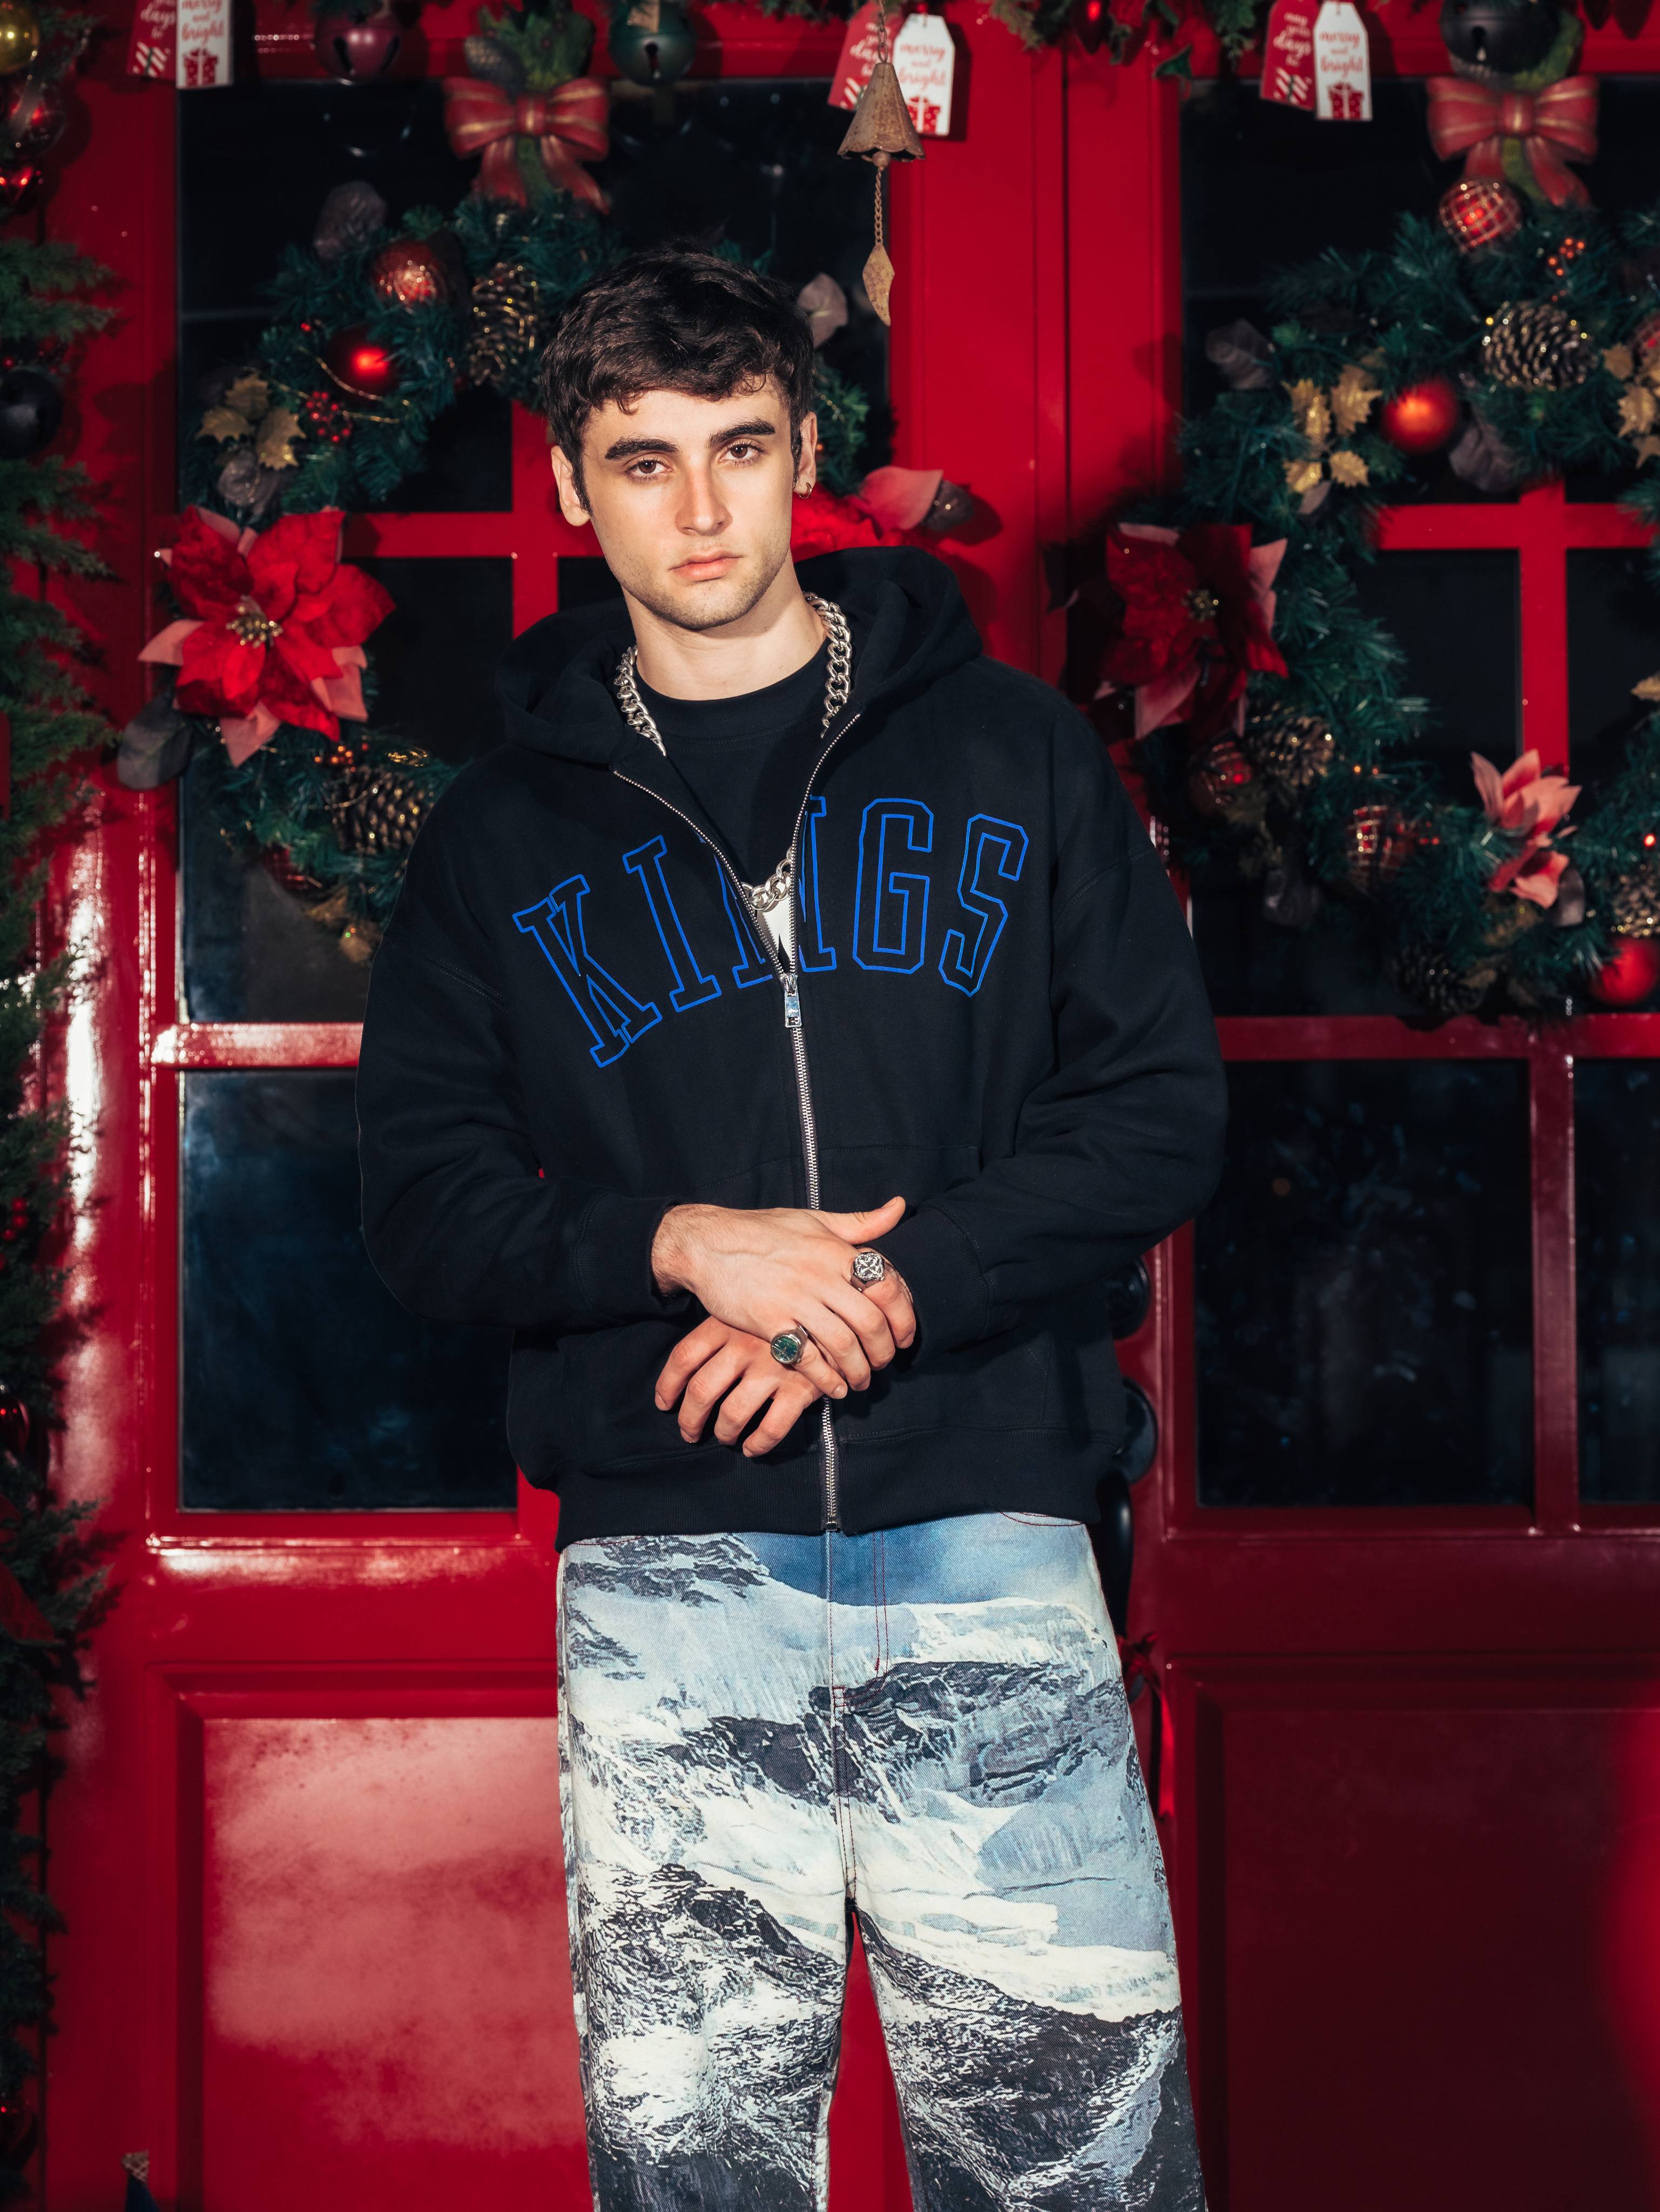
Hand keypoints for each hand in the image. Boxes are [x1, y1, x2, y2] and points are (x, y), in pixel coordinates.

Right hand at [651, 1195, 916, 1390]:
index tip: (905, 1336)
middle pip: (870, 1322)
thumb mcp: (814, 1220)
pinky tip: (833, 1388)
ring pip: (843, 1345)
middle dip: (884, 1350)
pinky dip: (826, 1379)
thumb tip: (899, 1207)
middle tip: (884, 1363)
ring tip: (861, 1381)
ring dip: (858, 1370)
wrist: (706, 1243)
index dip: (904, 1317)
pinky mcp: (769, 1322)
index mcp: (835, 1250)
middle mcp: (820, 1275)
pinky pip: (807, 1358)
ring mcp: (794, 1300)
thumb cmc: (762, 1230)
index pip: (888, 1286)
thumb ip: (860, 1222)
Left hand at [656, 1318, 839, 1456]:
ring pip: (732, 1414)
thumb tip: (693, 1358)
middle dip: (690, 1420)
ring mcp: (771, 1368)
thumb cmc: (790, 1307)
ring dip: (724, 1433)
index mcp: (726, 1322)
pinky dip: (758, 1444)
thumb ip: (724, 1324)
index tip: (665, 1404)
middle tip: (690, 1433)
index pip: (683, 1358)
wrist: (843, 1306)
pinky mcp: (800, 1388)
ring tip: (726, 1438)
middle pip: (701, 1391)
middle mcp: (743, 1346)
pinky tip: (752, 1448)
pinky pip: (771, 1428)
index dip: (668, 1386)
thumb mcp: (751, 1304)